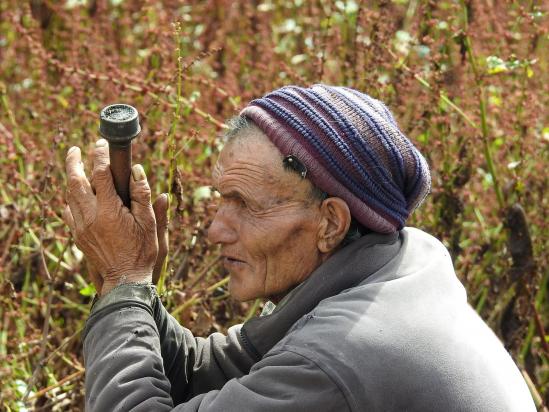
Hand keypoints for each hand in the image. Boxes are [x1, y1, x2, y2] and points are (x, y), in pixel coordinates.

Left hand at [63, 139, 166, 294]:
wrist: (126, 280)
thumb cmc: (142, 251)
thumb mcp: (149, 223)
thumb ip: (142, 195)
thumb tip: (137, 170)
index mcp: (109, 211)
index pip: (101, 174)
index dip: (100, 155)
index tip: (102, 144)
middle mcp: (90, 217)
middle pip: (75, 182)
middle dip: (74, 162)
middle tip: (76, 149)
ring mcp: (81, 228)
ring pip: (69, 196)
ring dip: (71, 179)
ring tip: (75, 167)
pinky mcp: (78, 237)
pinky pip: (69, 212)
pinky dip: (71, 199)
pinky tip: (76, 196)